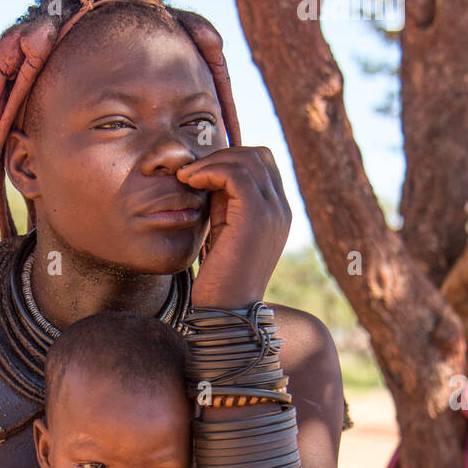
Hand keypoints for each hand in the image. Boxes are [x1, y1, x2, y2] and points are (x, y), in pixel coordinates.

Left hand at [176, 147, 290, 307]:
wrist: (226, 312)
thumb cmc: (219, 277)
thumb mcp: (223, 231)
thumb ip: (223, 203)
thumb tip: (208, 173)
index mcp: (277, 213)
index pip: (261, 165)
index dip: (229, 161)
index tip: (198, 174)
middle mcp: (282, 209)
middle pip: (258, 155)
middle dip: (221, 156)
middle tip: (190, 172)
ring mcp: (274, 212)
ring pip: (247, 159)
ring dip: (211, 162)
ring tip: (186, 177)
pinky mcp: (257, 217)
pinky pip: (236, 174)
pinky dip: (210, 170)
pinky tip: (190, 182)